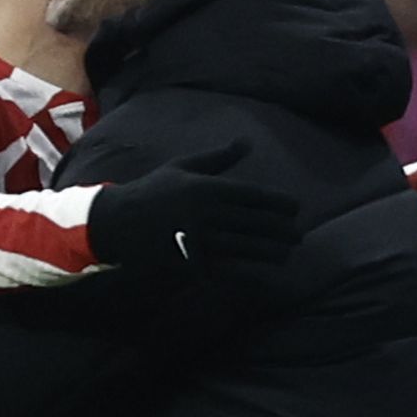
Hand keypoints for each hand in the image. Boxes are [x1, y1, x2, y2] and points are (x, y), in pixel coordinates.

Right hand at [88, 143, 303, 270]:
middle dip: (281, 229)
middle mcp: (206, 213)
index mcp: (207, 188)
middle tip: (298, 234)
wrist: (118, 223)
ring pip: (245, 246)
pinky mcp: (190, 263)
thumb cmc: (153, 191)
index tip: (295, 208)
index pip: (253, 195)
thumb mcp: (183, 167)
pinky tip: (264, 274)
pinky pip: (226, 269)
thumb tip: (247, 142)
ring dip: (270, 251)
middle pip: (254, 222)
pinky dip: (248, 272)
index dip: (278, 202)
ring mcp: (199, 240)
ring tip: (286, 253)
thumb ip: (218, 158)